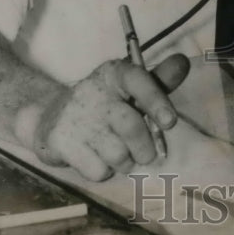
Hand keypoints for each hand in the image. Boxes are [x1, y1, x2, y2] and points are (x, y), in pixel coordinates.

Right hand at [32, 53, 189, 180]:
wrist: (50, 116)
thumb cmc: (104, 104)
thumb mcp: (129, 89)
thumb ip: (159, 81)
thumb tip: (183, 63)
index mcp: (113, 73)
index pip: (137, 79)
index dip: (156, 100)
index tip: (170, 122)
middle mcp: (92, 90)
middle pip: (131, 126)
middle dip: (145, 149)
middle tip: (146, 154)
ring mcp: (73, 115)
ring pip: (117, 154)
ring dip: (124, 162)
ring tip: (116, 152)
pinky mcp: (59, 140)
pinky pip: (97, 170)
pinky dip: (103, 171)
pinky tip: (94, 157)